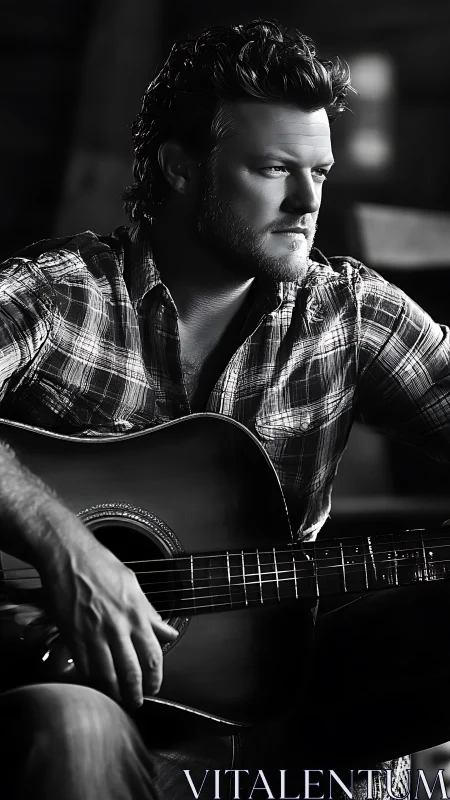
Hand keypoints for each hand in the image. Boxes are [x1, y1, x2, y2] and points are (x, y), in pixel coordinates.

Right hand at [36, 503, 177, 709]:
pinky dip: (92, 679)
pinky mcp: (73, 637)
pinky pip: (85, 667)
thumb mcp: (133, 585)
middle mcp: (118, 627)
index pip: (153, 656)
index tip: (154, 687)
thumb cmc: (100, 565)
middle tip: (136, 702)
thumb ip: (150, 612)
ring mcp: (95, 634)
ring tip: (118, 698)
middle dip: (136, 693)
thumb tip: (166, 631)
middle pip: (132, 672)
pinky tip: (96, 683)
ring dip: (114, 692)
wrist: (69, 557)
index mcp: (137, 614)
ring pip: (108, 675)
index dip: (155, 678)